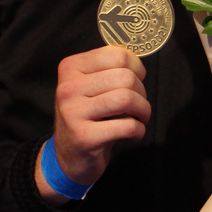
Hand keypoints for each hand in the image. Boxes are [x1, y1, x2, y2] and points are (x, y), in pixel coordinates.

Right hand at [38, 46, 149, 202]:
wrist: (69, 156)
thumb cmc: (87, 117)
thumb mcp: (89, 87)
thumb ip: (108, 70)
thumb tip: (138, 64)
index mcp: (70, 68)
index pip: (115, 55)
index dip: (136, 68)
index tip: (137, 80)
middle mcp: (68, 88)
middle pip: (124, 77)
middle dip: (142, 92)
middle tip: (139, 104)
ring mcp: (73, 113)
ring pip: (127, 99)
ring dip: (143, 110)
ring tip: (140, 117)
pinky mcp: (85, 137)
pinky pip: (127, 126)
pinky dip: (139, 130)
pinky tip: (134, 133)